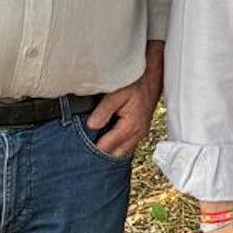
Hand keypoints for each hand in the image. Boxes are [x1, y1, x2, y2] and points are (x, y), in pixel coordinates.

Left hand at [85, 39, 163, 157]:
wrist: (152, 77)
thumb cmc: (136, 83)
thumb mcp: (117, 93)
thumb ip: (104, 110)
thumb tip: (91, 126)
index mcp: (130, 127)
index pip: (107, 148)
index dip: (91, 148)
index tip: (79, 147)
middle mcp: (137, 134)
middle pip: (115, 154)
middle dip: (100, 152)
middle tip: (84, 146)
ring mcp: (140, 134)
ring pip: (121, 151)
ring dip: (109, 148)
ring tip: (94, 141)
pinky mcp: (140, 131)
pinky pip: (126, 145)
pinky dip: (116, 143)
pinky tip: (106, 136)